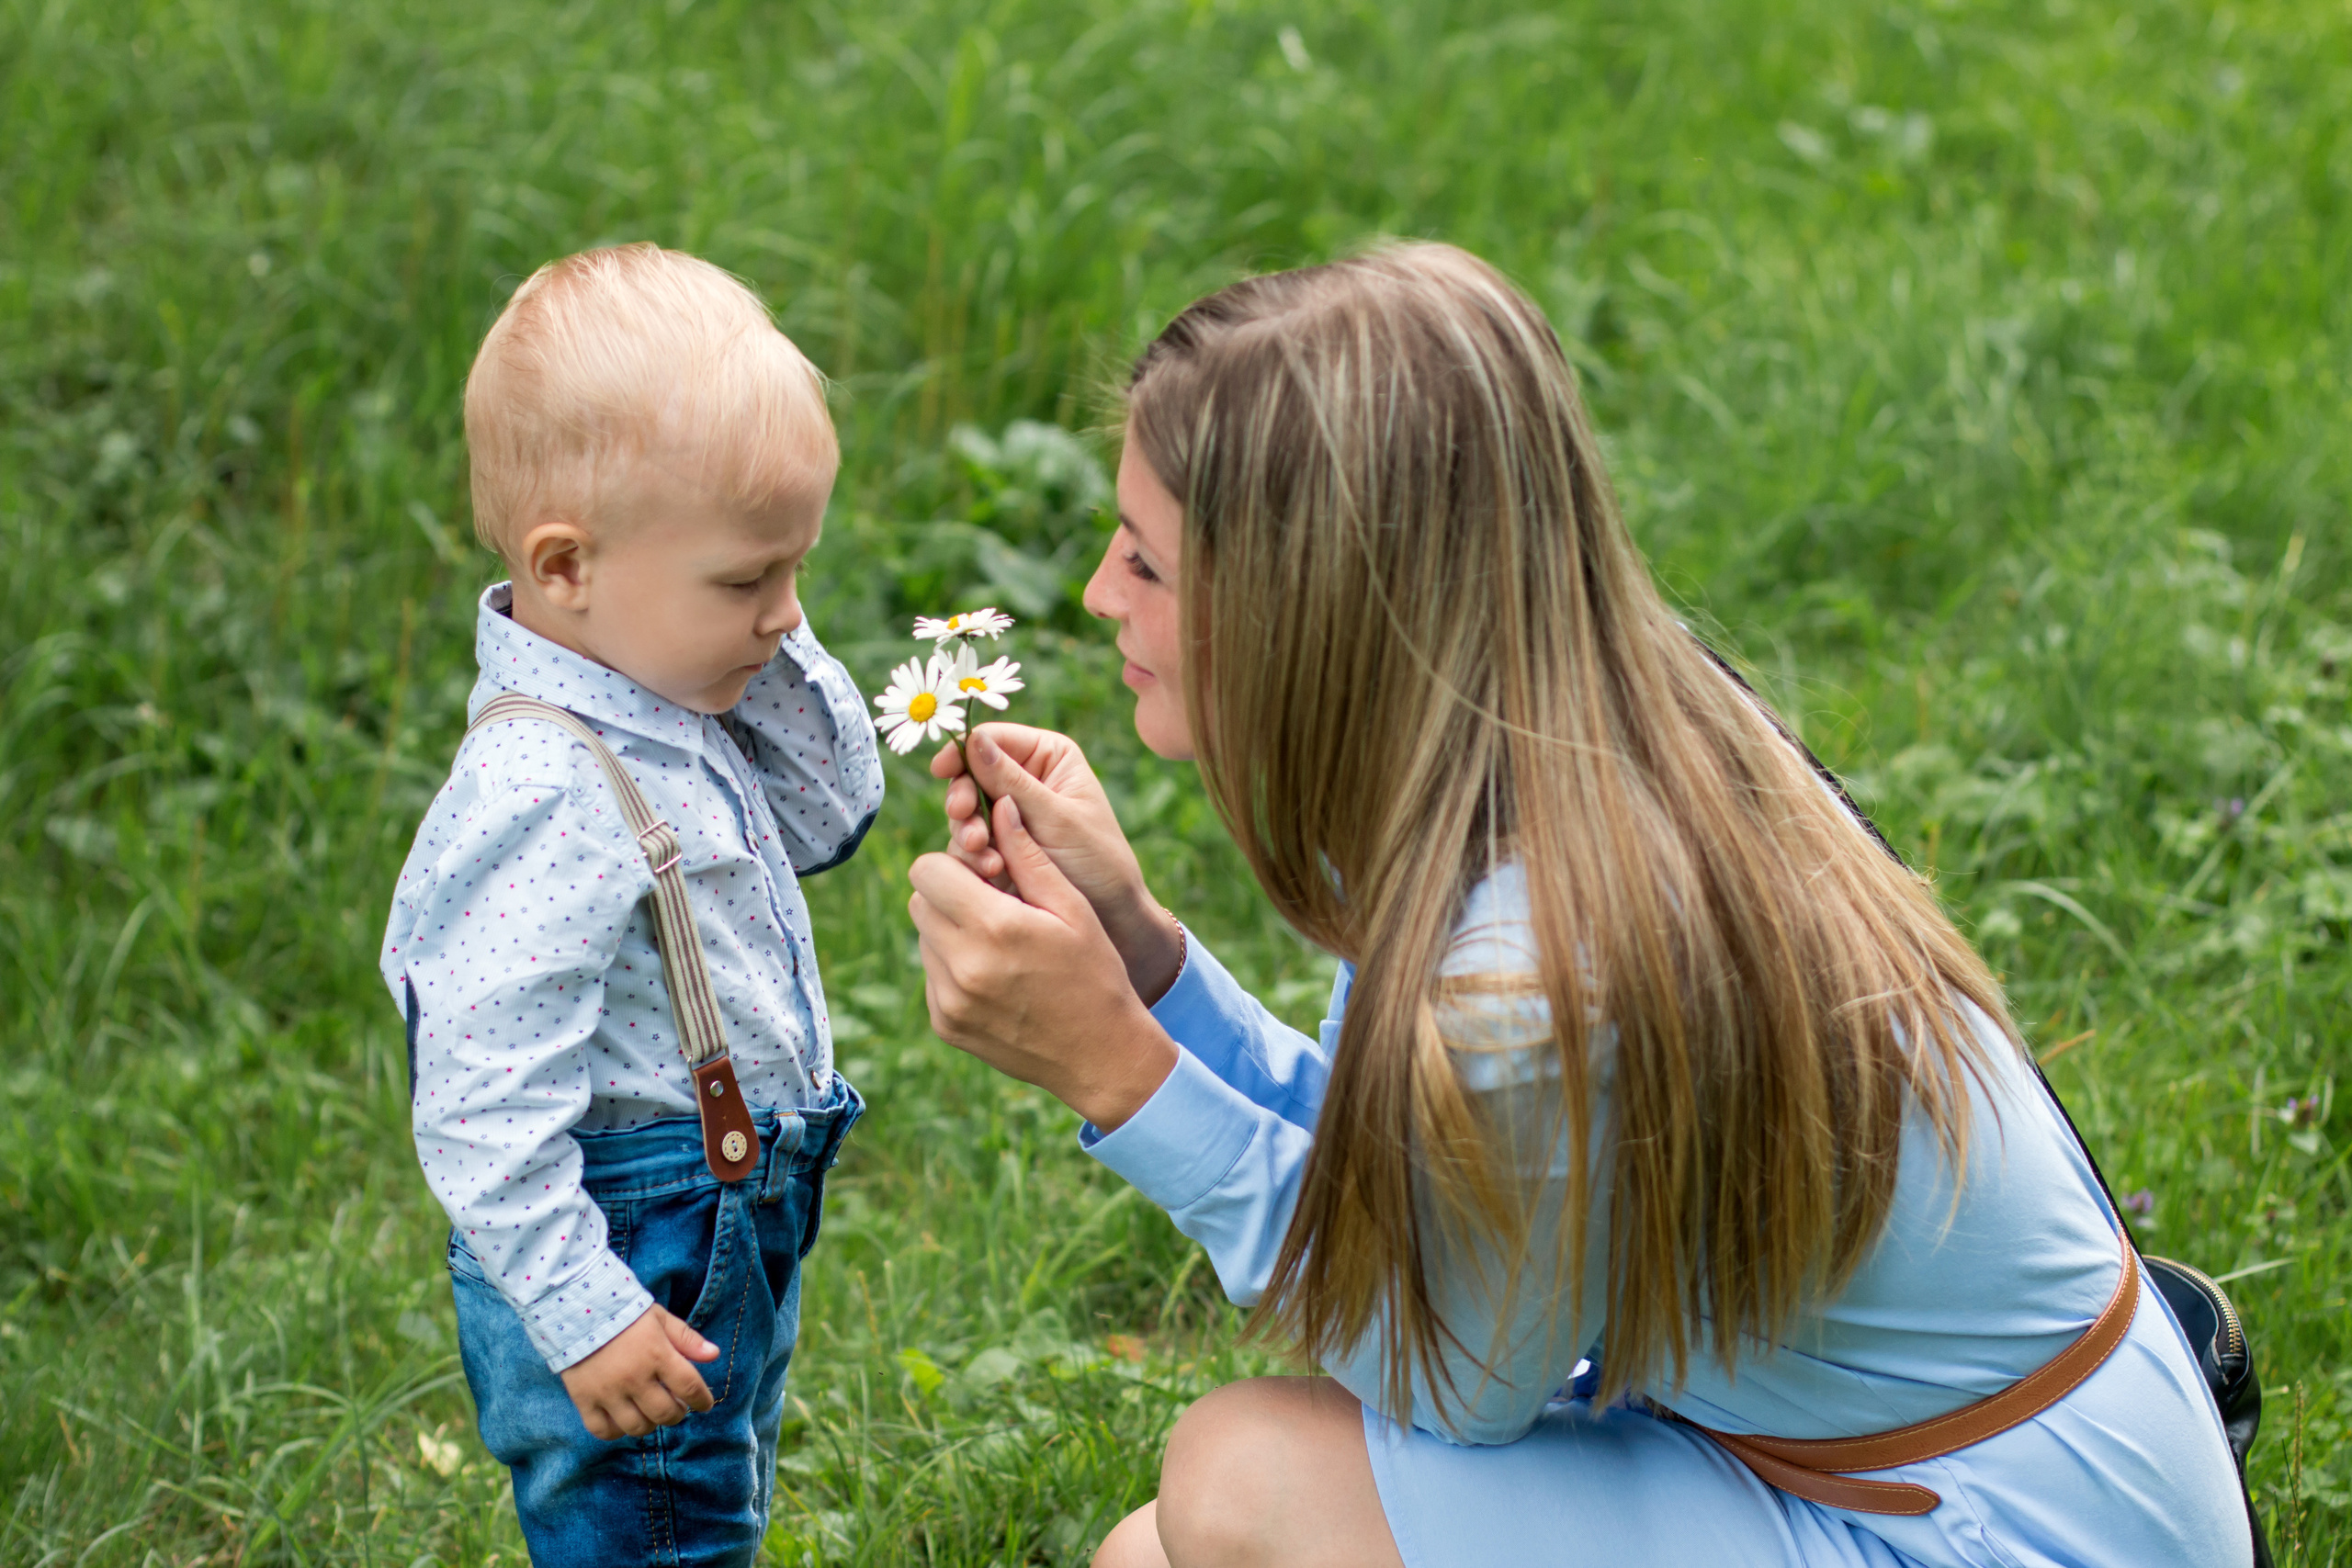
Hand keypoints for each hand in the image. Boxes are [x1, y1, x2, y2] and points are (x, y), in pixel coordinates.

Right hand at [559, 1304, 719, 1439]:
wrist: (576, 1310)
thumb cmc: (624, 1314)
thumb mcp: (660, 1319)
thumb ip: (687, 1338)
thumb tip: (714, 1354)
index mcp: (657, 1355)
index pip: (689, 1387)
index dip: (702, 1400)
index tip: (705, 1404)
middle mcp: (634, 1378)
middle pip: (665, 1413)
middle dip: (678, 1414)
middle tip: (677, 1407)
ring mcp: (608, 1392)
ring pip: (637, 1427)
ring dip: (650, 1424)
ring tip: (651, 1412)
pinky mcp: (584, 1400)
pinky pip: (603, 1430)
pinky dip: (616, 1431)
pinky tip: (623, 1420)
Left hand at [909, 793, 1178, 1130]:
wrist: (1101, 1055)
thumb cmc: (1095, 973)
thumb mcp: (1071, 908)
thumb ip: (1028, 856)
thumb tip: (1001, 805)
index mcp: (994, 927)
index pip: (928, 870)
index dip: (955, 863)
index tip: (987, 874)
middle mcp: (961, 965)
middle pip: (920, 900)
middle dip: (950, 894)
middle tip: (994, 905)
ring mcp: (948, 1000)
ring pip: (923, 937)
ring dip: (952, 931)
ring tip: (1001, 945)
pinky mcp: (944, 1024)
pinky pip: (932, 975)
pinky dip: (955, 968)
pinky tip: (998, 977)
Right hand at [931, 724, 1182, 1003]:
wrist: (1113, 920)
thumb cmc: (1098, 861)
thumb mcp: (1055, 818)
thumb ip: (1011, 781)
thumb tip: (972, 739)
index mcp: (1047, 757)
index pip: (993, 740)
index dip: (962, 751)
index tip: (942, 770)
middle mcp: (1025, 780)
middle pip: (969, 774)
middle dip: (963, 797)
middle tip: (963, 816)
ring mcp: (1008, 817)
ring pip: (965, 812)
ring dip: (967, 830)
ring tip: (983, 851)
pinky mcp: (998, 849)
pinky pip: (969, 844)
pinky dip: (973, 856)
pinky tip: (991, 870)